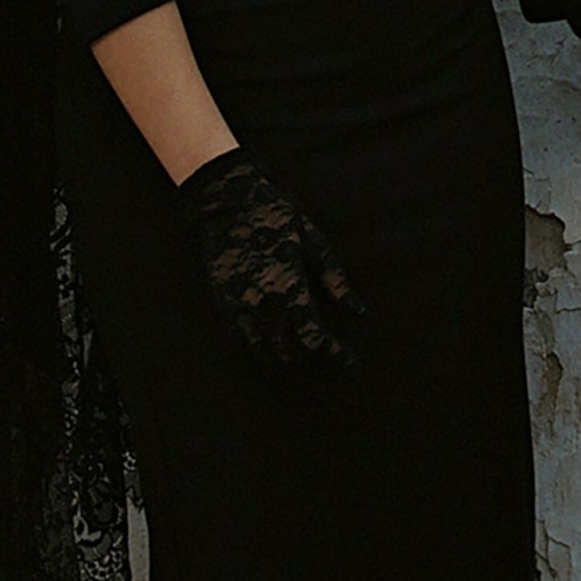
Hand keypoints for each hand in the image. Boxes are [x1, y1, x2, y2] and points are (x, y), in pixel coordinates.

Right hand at [176, 146, 365, 369]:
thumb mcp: (314, 242)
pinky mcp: (222, 309)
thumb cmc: (278, 217)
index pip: (314, 337)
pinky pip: (241, 346)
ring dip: (284, 370)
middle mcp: (261, 306)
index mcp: (288, 288)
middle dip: (313, 368)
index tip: (351, 363)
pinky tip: (274, 359)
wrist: (229, 205)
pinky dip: (259, 357)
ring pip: (261, 357)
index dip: (334, 356)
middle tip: (332, 372)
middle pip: (288, 355)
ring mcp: (237, 310)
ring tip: (306, 375)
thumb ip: (335, 280)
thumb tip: (358, 311)